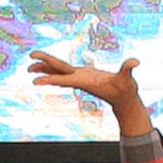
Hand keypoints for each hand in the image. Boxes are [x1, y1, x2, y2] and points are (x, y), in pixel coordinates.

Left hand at [29, 51, 150, 134]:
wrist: (124, 101)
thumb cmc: (125, 90)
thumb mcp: (127, 79)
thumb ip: (129, 69)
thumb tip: (135, 62)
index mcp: (85, 81)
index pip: (64, 78)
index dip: (50, 78)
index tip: (36, 81)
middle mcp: (79, 79)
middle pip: (58, 72)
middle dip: (43, 68)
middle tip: (28, 66)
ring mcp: (80, 77)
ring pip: (59, 72)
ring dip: (45, 68)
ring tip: (30, 66)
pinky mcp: (83, 76)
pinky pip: (64, 71)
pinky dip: (54, 68)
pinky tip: (46, 67)